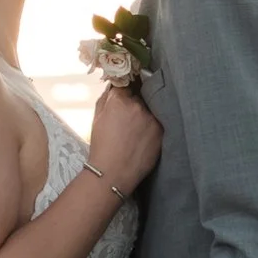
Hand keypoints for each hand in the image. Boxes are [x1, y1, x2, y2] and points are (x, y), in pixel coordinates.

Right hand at [85, 83, 161, 198]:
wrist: (113, 173)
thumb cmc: (101, 147)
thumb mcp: (96, 118)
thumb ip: (106, 98)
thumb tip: (115, 87)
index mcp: (119, 100)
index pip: (126, 85)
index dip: (125, 92)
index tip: (125, 98)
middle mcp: (138, 105)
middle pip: (140, 97)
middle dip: (136, 104)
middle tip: (129, 120)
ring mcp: (152, 118)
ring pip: (150, 110)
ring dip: (145, 116)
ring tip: (136, 132)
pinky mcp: (161, 131)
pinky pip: (158, 123)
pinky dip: (152, 128)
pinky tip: (143, 139)